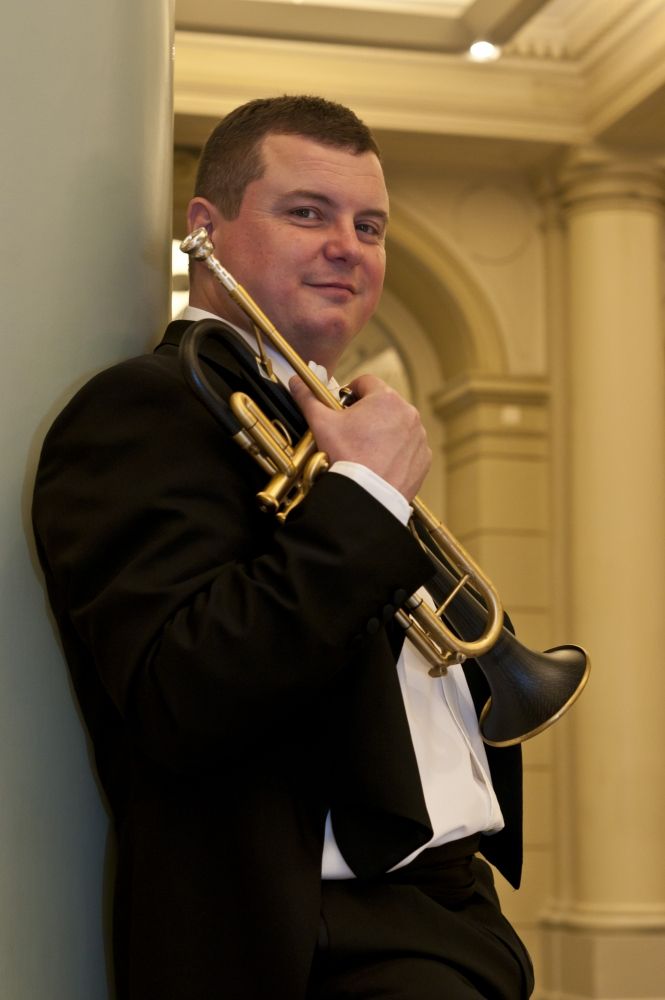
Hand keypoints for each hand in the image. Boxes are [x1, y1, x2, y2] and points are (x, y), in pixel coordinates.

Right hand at [289, 373, 431, 500]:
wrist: (366, 497)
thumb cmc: (345, 457)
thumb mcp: (321, 424)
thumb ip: (308, 399)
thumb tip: (295, 383)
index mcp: (385, 399)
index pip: (365, 382)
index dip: (350, 393)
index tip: (341, 407)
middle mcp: (408, 414)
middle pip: (383, 404)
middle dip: (367, 413)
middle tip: (350, 432)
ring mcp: (418, 437)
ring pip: (398, 426)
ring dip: (384, 432)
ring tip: (365, 450)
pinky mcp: (423, 458)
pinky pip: (409, 448)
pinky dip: (396, 452)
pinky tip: (379, 463)